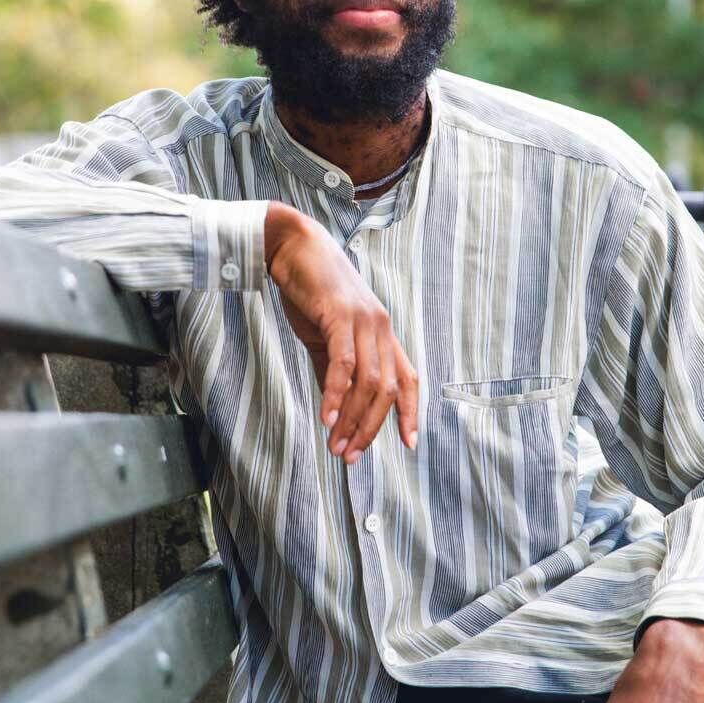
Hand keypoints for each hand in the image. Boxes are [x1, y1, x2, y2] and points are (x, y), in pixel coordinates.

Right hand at [263, 203, 418, 460]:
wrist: (292, 246)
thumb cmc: (310, 290)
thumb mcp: (327, 334)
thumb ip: (335, 368)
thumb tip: (337, 407)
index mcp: (382, 331)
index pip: (407, 377)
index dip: (411, 411)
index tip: (409, 444)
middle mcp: (380, 326)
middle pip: (387, 390)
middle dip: (370, 429)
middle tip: (349, 456)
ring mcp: (363, 319)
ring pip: (369, 382)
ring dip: (352, 420)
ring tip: (335, 445)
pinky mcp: (340, 315)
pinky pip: (343, 363)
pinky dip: (336, 395)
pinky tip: (327, 417)